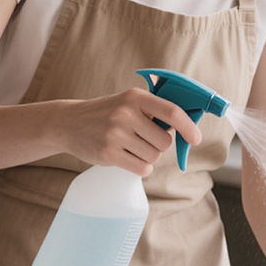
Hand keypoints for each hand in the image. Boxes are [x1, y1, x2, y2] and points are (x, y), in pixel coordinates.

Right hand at [57, 88, 201, 175]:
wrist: (69, 123)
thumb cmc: (107, 114)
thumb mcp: (129, 102)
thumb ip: (155, 112)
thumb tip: (188, 127)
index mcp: (136, 97)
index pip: (172, 112)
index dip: (189, 127)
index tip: (196, 139)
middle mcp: (126, 113)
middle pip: (164, 141)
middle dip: (159, 146)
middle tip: (142, 140)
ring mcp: (116, 133)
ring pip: (153, 156)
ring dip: (147, 157)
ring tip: (130, 146)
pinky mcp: (108, 153)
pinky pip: (141, 168)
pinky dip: (140, 168)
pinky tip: (127, 158)